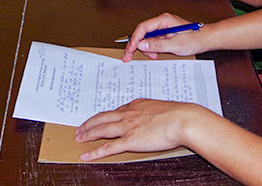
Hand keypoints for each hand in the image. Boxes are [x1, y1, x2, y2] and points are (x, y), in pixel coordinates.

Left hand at [75, 99, 205, 160]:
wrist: (182, 120)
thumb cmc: (178, 115)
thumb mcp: (163, 109)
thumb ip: (154, 113)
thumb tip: (157, 118)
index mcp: (136, 105)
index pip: (116, 111)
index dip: (105, 116)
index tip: (99, 119)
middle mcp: (128, 114)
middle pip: (103, 118)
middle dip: (90, 123)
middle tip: (80, 128)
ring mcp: (127, 127)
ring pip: (101, 130)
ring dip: (88, 134)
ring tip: (79, 138)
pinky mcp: (129, 140)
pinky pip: (107, 147)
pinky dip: (94, 152)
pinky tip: (86, 155)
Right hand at [122, 12, 204, 61]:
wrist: (206, 40)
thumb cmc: (195, 39)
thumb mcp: (176, 44)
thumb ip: (158, 45)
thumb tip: (142, 44)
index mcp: (164, 20)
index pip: (143, 28)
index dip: (134, 39)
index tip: (130, 49)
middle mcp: (162, 22)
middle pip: (143, 33)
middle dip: (136, 45)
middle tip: (128, 56)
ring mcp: (163, 28)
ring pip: (147, 38)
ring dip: (146, 48)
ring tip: (152, 56)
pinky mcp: (165, 34)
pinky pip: (154, 41)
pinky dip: (152, 49)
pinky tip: (156, 54)